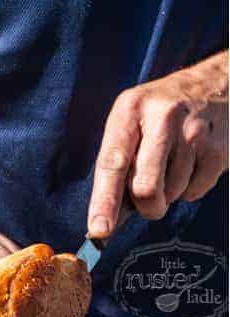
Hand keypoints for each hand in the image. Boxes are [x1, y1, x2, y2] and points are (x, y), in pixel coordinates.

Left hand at [87, 54, 227, 236]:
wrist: (213, 87)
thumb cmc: (160, 109)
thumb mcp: (131, 118)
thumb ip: (118, 160)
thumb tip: (107, 215)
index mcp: (130, 110)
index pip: (113, 162)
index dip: (105, 200)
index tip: (99, 230)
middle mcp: (161, 121)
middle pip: (146, 189)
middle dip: (145, 206)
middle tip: (146, 199)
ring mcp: (193, 136)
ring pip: (172, 194)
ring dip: (168, 192)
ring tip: (170, 163)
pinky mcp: (218, 152)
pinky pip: (196, 192)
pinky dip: (188, 188)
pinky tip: (189, 164)